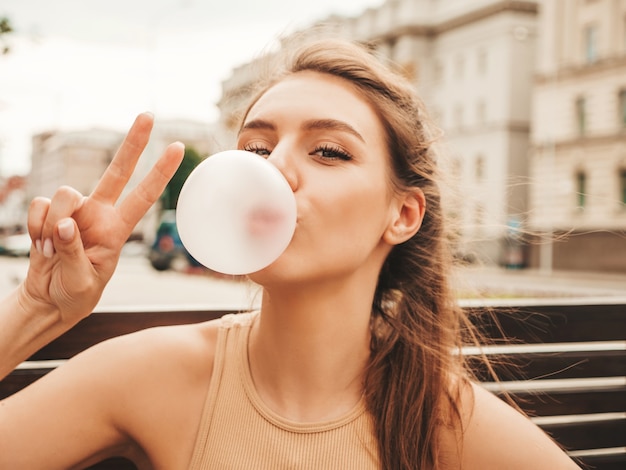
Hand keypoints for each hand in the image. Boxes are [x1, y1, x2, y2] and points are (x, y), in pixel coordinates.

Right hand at [21, 113, 183, 325]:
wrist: (49, 299)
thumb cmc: (76, 294)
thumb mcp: (83, 281)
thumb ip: (75, 253)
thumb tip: (65, 224)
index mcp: (118, 230)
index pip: (145, 196)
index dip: (161, 172)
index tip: (178, 148)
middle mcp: (99, 214)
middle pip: (117, 170)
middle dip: (133, 143)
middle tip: (148, 114)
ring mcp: (74, 211)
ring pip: (66, 194)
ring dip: (54, 223)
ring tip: (53, 251)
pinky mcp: (49, 213)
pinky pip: (40, 206)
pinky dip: (37, 227)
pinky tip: (42, 246)